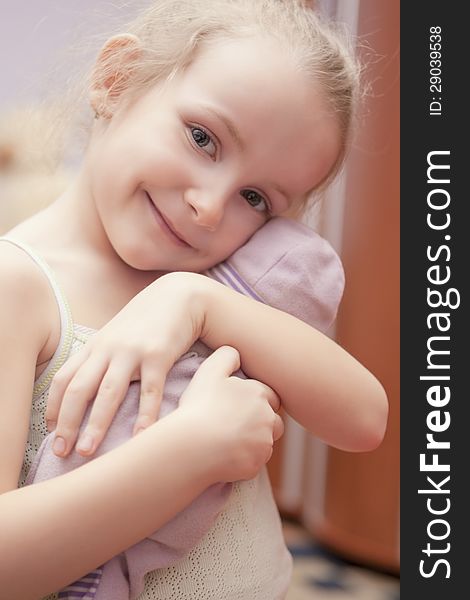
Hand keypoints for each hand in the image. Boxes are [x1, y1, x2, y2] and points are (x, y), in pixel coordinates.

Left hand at [46, 272, 207, 456]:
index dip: (54, 407)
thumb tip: (87, 390)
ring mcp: (132, 351)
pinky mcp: (159, 355)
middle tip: (62, 451)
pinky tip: (139, 437)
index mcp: (95, 346)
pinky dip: (144, 416)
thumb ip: (101, 358)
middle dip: (67, 422)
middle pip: (79, 388)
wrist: (179, 297)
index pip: (64, 378)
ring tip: (87, 451)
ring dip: (95, 424)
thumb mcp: (117, 335)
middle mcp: (108, 348)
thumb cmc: (147, 321)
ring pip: (108, 392)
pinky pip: (149, 391)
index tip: (52, 432)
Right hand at [179, 346, 283, 481]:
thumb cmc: (199, 407)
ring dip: (254, 441)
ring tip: (229, 441)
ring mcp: (264, 443)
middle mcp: (268, 418)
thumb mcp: (209, 371)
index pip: (270, 396)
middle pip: (273, 421)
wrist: (193, 445)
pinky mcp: (257, 464)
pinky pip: (255, 461)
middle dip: (261, 422)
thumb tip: (236, 353)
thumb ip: (226, 356)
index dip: (256, 401)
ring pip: (265, 441)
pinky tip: (226, 455)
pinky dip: (245, 459)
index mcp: (259, 394)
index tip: (239, 406)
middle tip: (236, 425)